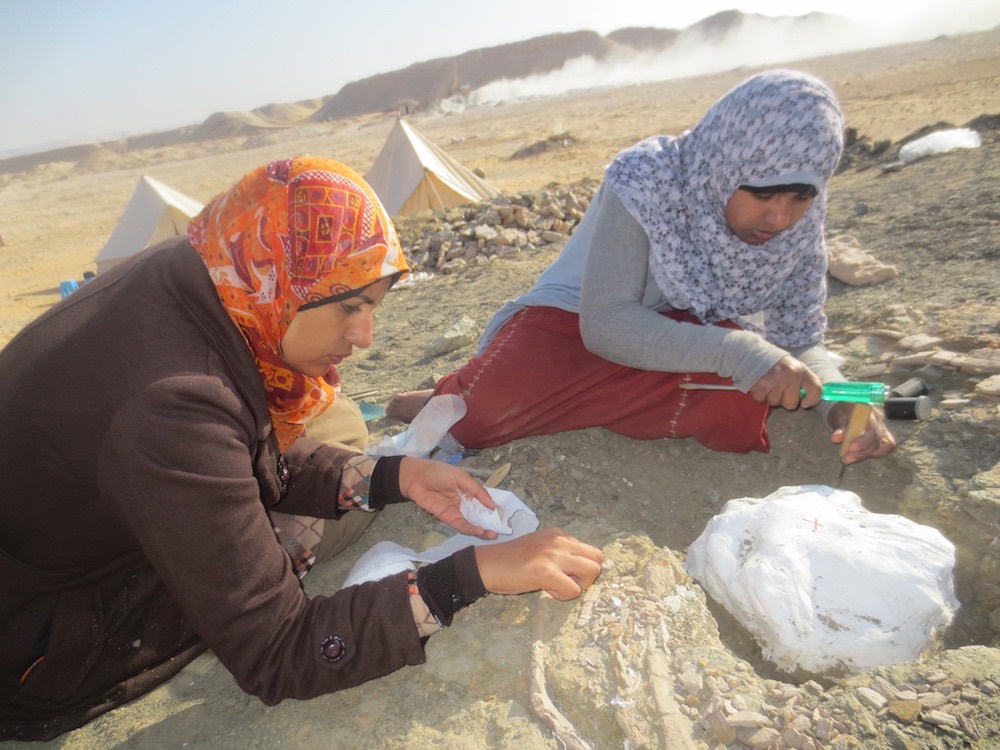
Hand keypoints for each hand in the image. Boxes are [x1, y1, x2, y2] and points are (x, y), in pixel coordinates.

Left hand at [397, 457, 498, 538]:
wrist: (415, 477)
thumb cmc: (438, 472)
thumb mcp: (461, 477)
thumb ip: (476, 491)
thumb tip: (493, 504)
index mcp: (469, 490)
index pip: (485, 501)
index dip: (495, 508)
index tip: (507, 516)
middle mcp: (465, 502)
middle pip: (481, 514)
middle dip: (492, 522)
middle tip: (504, 529)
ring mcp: (456, 511)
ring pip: (472, 522)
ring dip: (483, 529)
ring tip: (493, 534)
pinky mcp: (447, 518)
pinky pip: (461, 525)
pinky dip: (471, 529)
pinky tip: (480, 531)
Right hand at [475, 527, 603, 600]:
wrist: (488, 565)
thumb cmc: (511, 560)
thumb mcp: (540, 547)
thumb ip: (559, 551)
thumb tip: (579, 567)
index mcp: (558, 534)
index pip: (589, 550)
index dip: (580, 566)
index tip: (562, 573)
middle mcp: (559, 540)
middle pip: (598, 558)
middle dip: (587, 575)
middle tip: (567, 582)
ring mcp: (553, 555)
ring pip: (593, 571)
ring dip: (579, 585)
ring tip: (558, 587)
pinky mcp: (546, 572)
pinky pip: (574, 589)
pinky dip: (564, 595)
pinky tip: (547, 591)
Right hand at [749, 354, 822, 409]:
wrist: (752, 352)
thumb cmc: (775, 363)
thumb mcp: (793, 366)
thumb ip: (802, 381)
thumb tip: (807, 399)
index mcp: (801, 369)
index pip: (815, 388)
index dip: (812, 400)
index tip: (805, 403)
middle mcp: (791, 374)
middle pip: (792, 403)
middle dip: (785, 400)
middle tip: (779, 389)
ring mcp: (775, 380)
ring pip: (775, 403)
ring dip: (771, 397)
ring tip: (768, 384)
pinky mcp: (761, 385)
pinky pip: (762, 400)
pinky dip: (760, 395)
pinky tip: (760, 385)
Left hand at [827, 403, 896, 463]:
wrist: (846, 407)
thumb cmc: (842, 411)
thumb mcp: (838, 416)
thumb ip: (839, 427)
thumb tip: (835, 438)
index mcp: (869, 413)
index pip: (872, 430)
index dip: (863, 442)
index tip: (851, 448)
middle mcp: (879, 421)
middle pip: (877, 440)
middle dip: (862, 452)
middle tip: (846, 459)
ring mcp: (883, 429)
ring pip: (884, 446)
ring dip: (867, 455)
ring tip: (849, 459)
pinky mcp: (883, 436)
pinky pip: (886, 447)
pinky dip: (876, 454)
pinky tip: (861, 456)